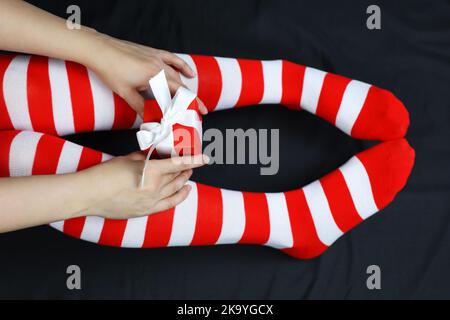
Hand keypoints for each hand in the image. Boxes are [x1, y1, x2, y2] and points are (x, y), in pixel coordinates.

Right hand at [76, 152, 208, 218]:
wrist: (88, 195)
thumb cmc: (103, 175)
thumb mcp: (126, 159)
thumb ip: (144, 157)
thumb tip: (153, 155)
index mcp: (150, 171)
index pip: (178, 164)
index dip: (194, 161)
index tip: (206, 158)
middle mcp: (154, 188)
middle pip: (177, 177)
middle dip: (187, 170)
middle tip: (191, 164)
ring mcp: (150, 202)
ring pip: (175, 191)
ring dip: (184, 182)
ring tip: (188, 177)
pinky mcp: (145, 211)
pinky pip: (167, 205)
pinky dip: (178, 198)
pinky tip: (184, 192)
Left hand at [84, 32, 207, 115]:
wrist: (100, 49)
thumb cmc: (110, 70)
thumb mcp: (126, 93)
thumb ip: (140, 107)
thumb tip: (149, 120)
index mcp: (154, 77)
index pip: (178, 92)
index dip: (191, 103)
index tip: (199, 112)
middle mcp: (159, 66)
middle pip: (181, 85)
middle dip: (190, 99)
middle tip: (197, 110)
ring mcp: (156, 58)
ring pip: (177, 74)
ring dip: (185, 87)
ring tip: (191, 99)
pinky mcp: (152, 53)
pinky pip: (172, 59)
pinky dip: (181, 66)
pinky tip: (188, 72)